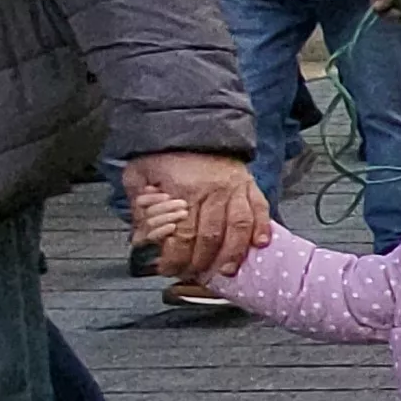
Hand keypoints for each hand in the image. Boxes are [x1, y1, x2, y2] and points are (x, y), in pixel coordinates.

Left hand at [123, 151, 269, 276]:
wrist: (195, 125)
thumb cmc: (166, 154)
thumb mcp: (140, 173)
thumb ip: (138, 205)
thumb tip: (140, 238)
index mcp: (183, 190)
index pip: (182, 235)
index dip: (176, 258)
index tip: (169, 269)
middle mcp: (212, 191)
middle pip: (210, 237)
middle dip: (202, 262)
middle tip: (194, 275)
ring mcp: (235, 189)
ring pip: (238, 228)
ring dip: (233, 254)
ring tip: (226, 271)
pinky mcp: (250, 185)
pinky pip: (260, 210)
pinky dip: (262, 229)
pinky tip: (259, 245)